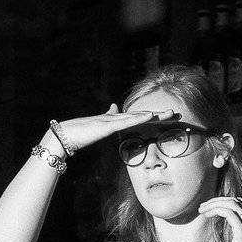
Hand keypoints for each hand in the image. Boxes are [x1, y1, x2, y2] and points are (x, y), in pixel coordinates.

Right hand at [51, 104, 176, 154]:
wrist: (64, 135)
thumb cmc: (79, 133)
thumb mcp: (97, 125)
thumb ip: (107, 116)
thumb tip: (114, 105)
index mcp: (115, 121)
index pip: (139, 119)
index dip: (154, 118)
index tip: (169, 118)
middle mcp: (116, 118)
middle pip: (142, 116)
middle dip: (160, 115)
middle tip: (177, 113)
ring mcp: (112, 121)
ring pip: (138, 117)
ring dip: (155, 115)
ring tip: (170, 113)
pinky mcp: (107, 125)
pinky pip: (127, 122)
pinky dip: (139, 118)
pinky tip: (151, 115)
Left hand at [198, 195, 241, 241]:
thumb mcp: (236, 241)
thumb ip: (232, 229)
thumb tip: (221, 220)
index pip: (238, 203)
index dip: (221, 202)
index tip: (207, 207)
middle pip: (234, 200)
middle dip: (216, 201)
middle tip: (202, 207)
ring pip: (230, 204)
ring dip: (213, 204)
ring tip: (201, 210)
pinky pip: (228, 213)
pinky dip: (215, 210)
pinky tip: (206, 215)